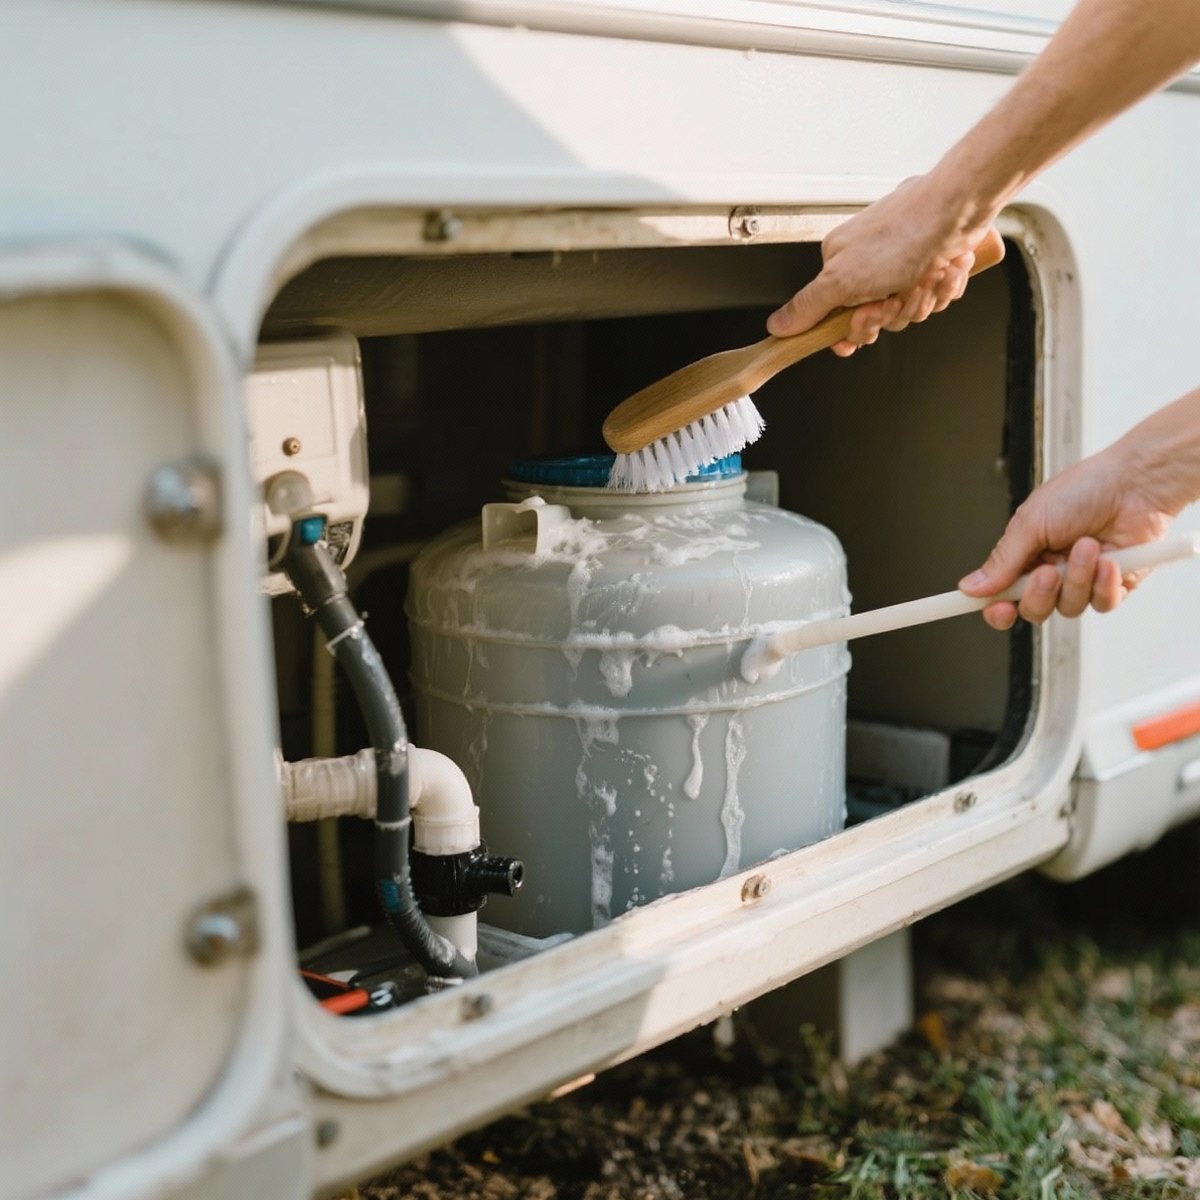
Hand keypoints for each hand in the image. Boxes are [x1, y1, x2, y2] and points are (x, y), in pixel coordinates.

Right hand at [766, 177, 997, 354]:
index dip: (857, 328)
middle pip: (876, 319)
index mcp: (839, 266)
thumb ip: (807, 306)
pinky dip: (943, 288)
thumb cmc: (905, 233)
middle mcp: (868, 265)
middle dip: (894, 312)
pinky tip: (945, 269)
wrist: (959, 208)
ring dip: (923, 299)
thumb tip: (776, 327)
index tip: (867, 322)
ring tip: (926, 275)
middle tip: (897, 295)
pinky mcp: (931, 264)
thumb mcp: (842, 280)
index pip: (837, 319)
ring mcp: (902, 266)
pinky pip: (934, 298)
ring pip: (908, 310)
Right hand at [958, 445, 1175, 629]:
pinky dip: (1104, 585)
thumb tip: (971, 587)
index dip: (997, 608)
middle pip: (1033, 609)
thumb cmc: (1085, 489)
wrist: (1136, 482)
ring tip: (1088, 546)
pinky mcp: (1114, 585)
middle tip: (1048, 572)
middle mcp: (1052, 571)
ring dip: (1078, 579)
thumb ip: (1002, 561)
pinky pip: (1103, 604)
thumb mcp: (1031, 522)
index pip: (1002, 594)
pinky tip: (1109, 560)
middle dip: (1040, 594)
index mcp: (1026, 555)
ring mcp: (1083, 580)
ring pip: (1069, 607)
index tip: (997, 609)